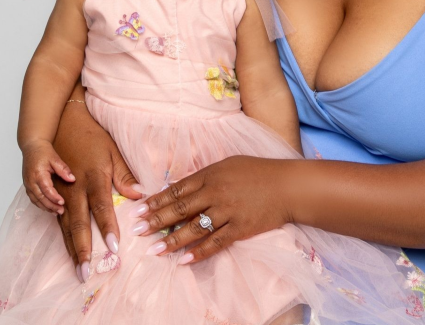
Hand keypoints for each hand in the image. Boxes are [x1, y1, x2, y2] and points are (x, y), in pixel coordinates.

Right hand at [20, 139, 73, 213]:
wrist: (32, 147)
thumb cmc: (43, 152)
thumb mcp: (55, 158)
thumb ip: (63, 170)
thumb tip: (72, 179)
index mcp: (38, 174)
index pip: (46, 189)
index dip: (54, 197)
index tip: (62, 202)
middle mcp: (30, 181)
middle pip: (40, 198)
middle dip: (50, 206)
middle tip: (61, 211)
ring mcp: (27, 184)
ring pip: (35, 200)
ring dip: (45, 207)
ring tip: (56, 212)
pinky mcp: (27, 186)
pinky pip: (33, 198)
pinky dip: (40, 204)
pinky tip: (48, 207)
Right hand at [50, 97, 141, 282]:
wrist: (62, 122)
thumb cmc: (91, 136)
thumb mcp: (112, 151)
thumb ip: (125, 175)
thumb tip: (140, 196)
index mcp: (93, 177)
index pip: (102, 207)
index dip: (107, 228)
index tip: (115, 249)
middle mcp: (74, 188)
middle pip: (78, 224)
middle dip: (83, 250)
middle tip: (87, 273)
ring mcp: (61, 193)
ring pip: (65, 227)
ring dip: (72, 250)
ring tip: (78, 270)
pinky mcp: (54, 194)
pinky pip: (57, 220)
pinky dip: (63, 238)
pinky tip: (69, 253)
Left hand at [135, 155, 294, 264]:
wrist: (287, 186)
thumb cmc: (258, 172)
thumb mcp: (228, 164)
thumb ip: (204, 175)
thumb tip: (179, 186)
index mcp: (210, 174)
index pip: (176, 189)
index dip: (156, 200)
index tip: (138, 209)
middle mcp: (215, 192)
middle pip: (180, 209)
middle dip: (155, 220)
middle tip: (137, 230)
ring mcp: (227, 211)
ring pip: (193, 228)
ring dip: (171, 240)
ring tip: (154, 250)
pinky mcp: (240, 228)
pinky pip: (215, 242)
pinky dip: (199, 252)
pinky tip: (183, 260)